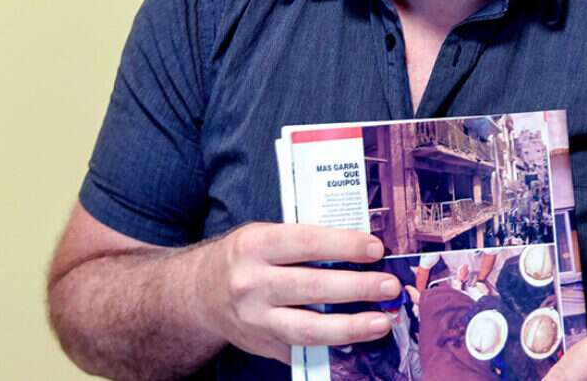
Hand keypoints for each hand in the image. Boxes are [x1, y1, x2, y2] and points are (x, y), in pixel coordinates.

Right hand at [192, 222, 402, 364]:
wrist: (197, 294)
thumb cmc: (244, 258)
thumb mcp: (265, 236)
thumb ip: (305, 243)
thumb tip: (361, 252)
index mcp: (255, 245)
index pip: (307, 242)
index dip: (344, 246)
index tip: (376, 249)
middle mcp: (252, 283)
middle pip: (312, 287)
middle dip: (357, 287)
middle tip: (389, 286)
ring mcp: (255, 320)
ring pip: (308, 328)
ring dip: (350, 327)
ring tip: (382, 322)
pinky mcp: (262, 345)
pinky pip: (302, 350)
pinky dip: (333, 348)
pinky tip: (359, 343)